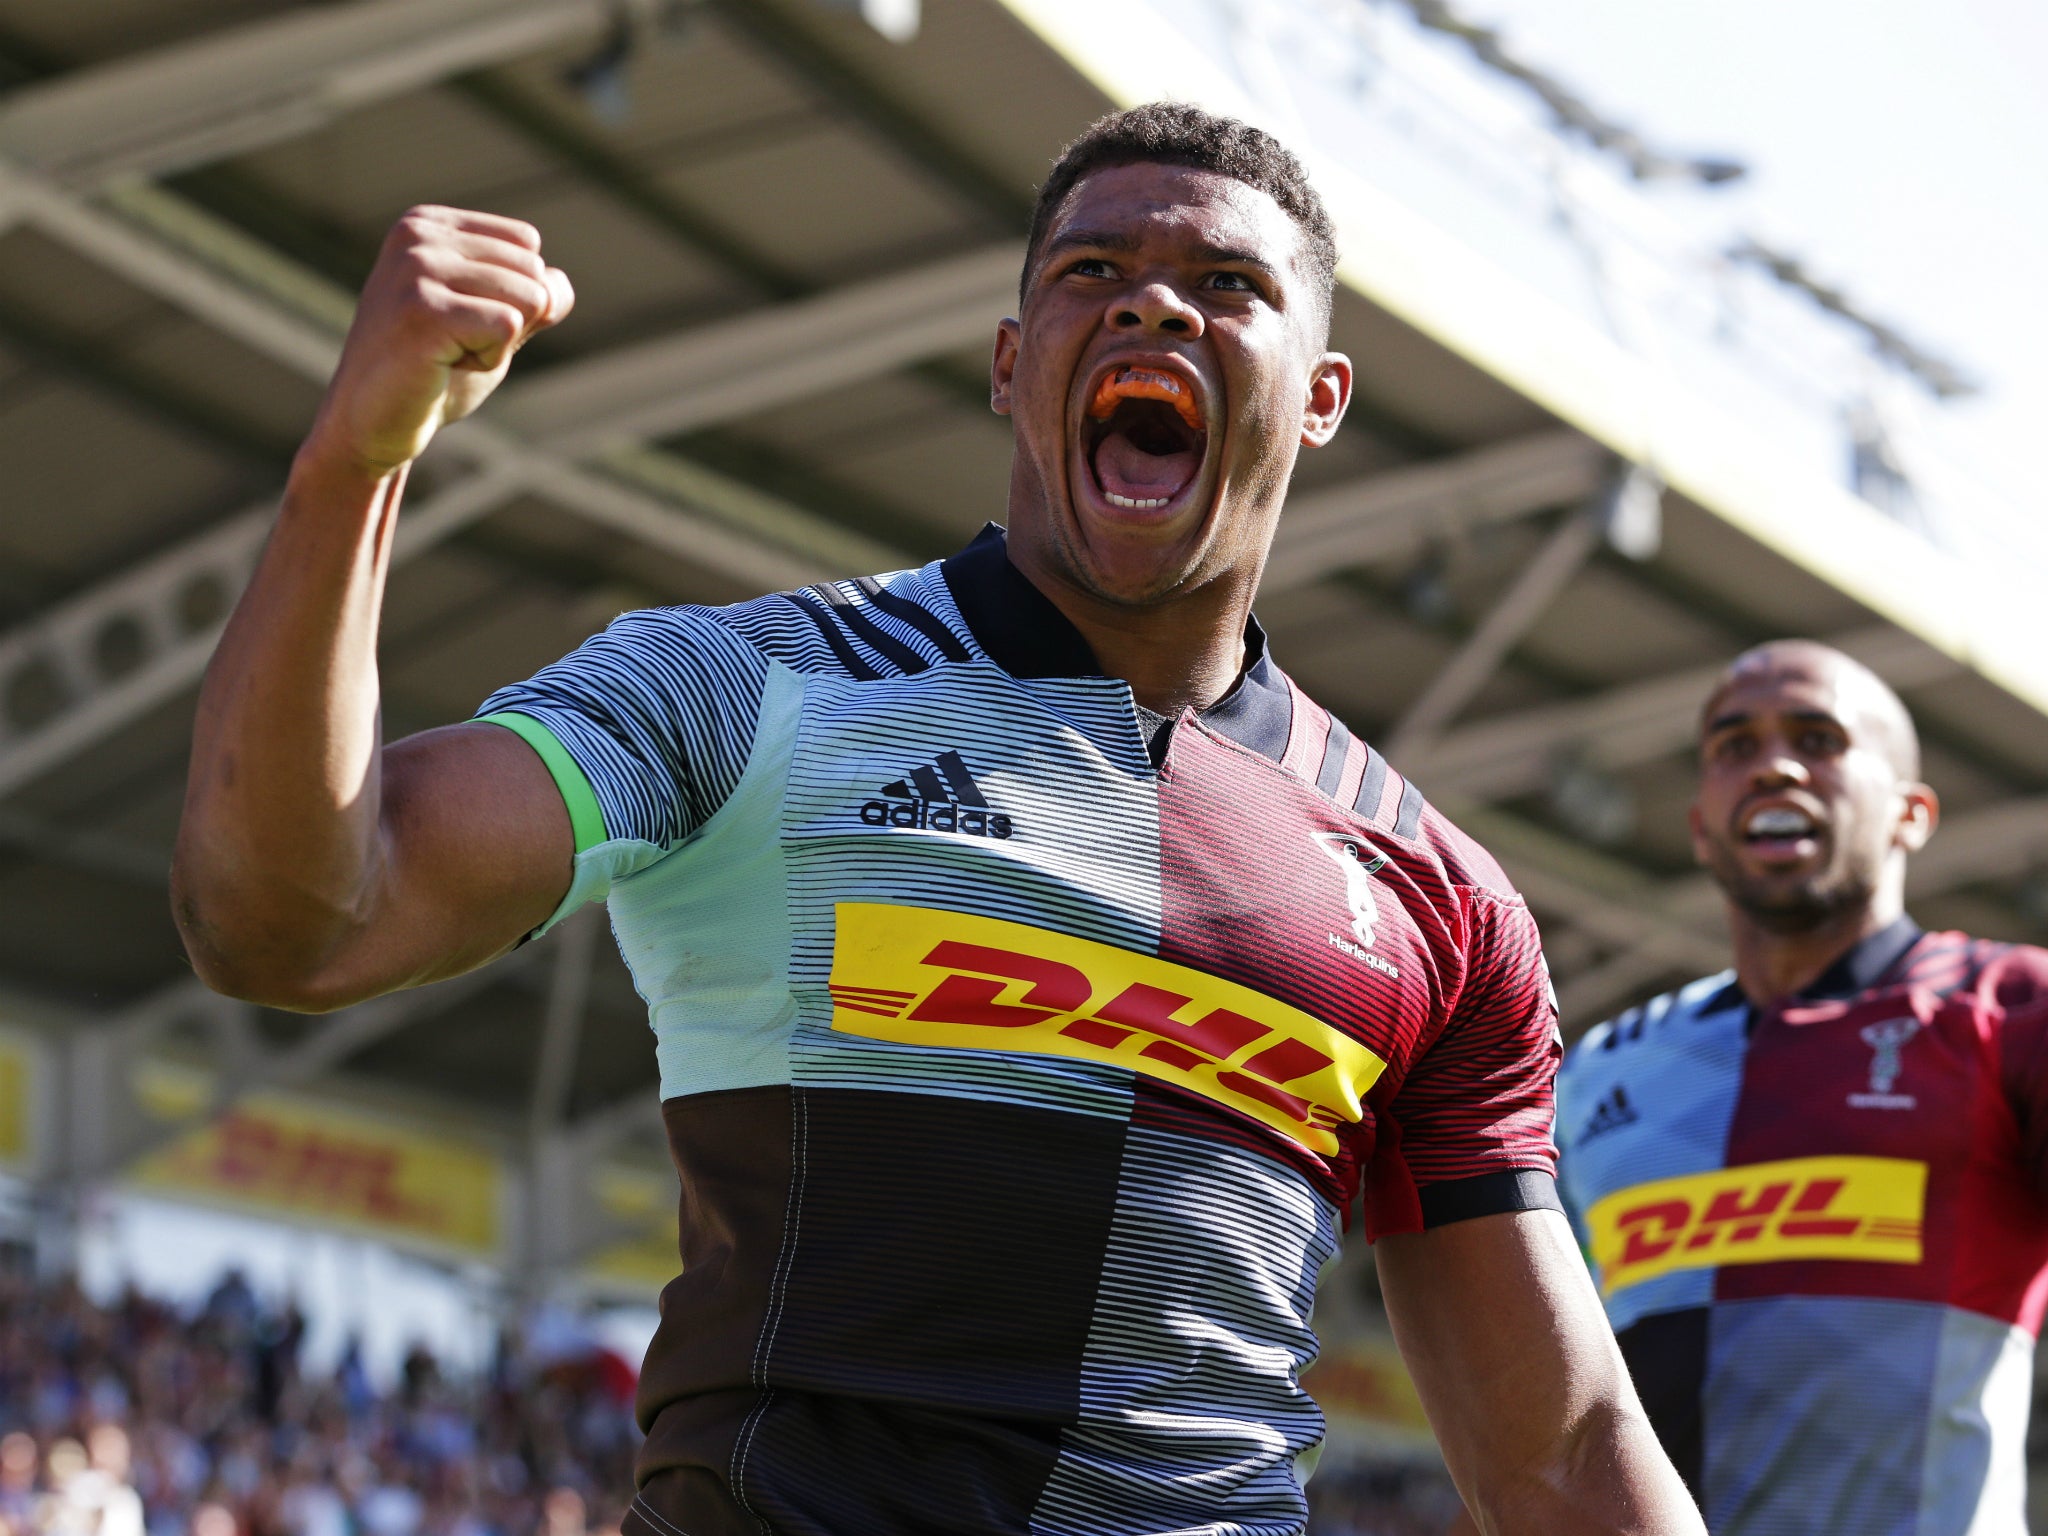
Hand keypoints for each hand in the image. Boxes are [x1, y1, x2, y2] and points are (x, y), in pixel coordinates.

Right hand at [305, 206, 573, 476]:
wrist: (372, 422)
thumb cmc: (433, 371)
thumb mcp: (490, 320)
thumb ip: (531, 294)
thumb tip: (558, 287)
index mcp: (428, 224)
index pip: (526, 244)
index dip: (515, 297)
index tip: (461, 320)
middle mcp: (417, 236)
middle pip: (532, 271)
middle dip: (510, 321)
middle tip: (452, 344)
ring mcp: (416, 269)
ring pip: (528, 298)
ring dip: (499, 344)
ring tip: (446, 354)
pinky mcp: (423, 310)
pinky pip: (508, 327)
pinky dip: (488, 361)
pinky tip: (442, 367)